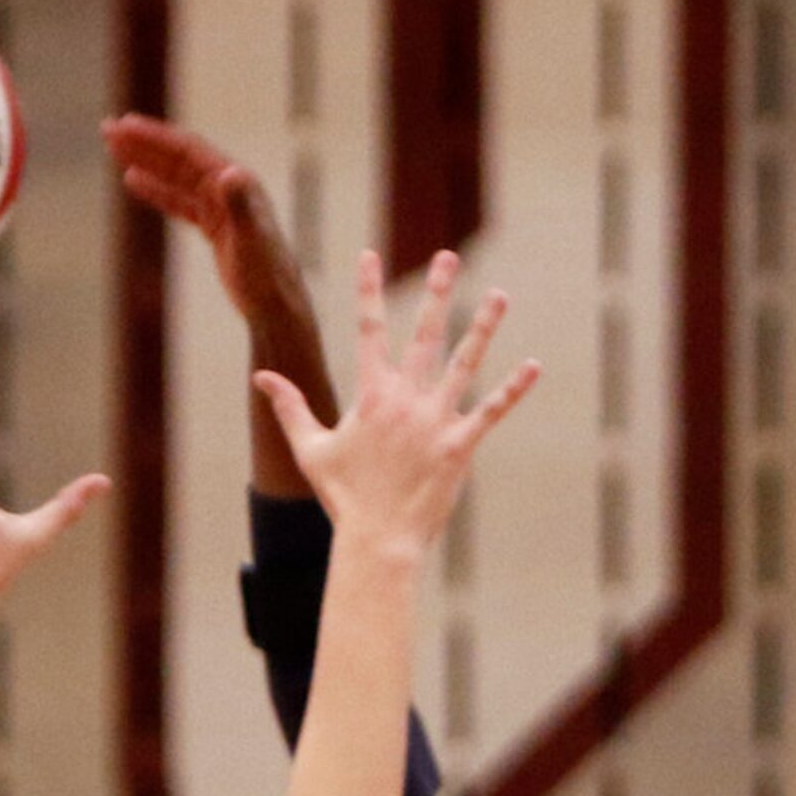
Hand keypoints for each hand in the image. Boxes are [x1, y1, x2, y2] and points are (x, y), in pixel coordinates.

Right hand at [102, 114, 307, 323]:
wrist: (276, 308)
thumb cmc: (266, 277)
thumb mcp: (250, 240)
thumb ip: (239, 206)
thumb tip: (228, 172)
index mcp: (238, 182)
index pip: (189, 151)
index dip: (157, 137)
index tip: (125, 126)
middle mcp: (230, 187)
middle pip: (179, 157)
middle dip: (144, 142)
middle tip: (108, 129)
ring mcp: (222, 207)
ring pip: (177, 177)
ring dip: (146, 160)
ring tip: (113, 148)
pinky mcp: (215, 228)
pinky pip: (181, 201)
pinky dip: (157, 190)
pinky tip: (132, 180)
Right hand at [254, 251, 539, 552]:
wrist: (377, 540)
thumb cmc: (344, 498)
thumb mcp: (310, 449)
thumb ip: (290, 407)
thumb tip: (262, 376)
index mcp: (370, 396)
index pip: (368, 331)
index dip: (368, 290)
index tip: (370, 255)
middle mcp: (405, 400)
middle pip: (423, 334)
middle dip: (436, 291)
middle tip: (448, 256)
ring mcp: (435, 421)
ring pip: (464, 363)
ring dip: (482, 327)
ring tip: (499, 295)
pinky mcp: (459, 446)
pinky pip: (490, 411)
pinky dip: (512, 389)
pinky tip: (533, 366)